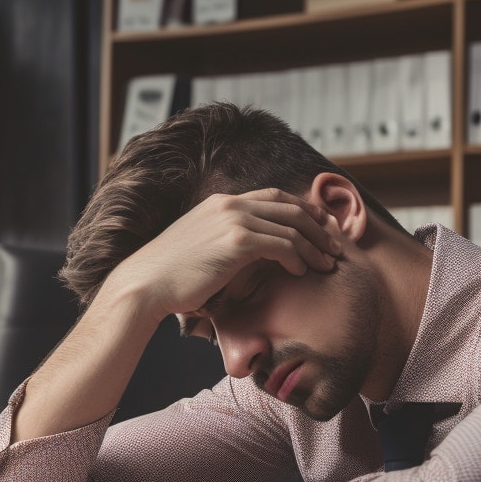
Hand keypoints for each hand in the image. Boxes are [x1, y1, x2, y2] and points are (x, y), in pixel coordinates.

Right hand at [107, 188, 340, 319]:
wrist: (146, 285)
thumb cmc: (170, 276)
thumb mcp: (199, 247)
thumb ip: (223, 240)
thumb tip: (244, 255)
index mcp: (221, 202)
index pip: (273, 196)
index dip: (302, 209)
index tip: (321, 226)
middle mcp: (229, 204)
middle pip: (289, 206)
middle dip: (318, 226)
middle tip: (334, 245)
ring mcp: (233, 220)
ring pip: (291, 226)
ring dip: (314, 245)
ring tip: (327, 263)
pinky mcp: (237, 241)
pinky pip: (282, 245)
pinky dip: (298, 257)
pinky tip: (302, 272)